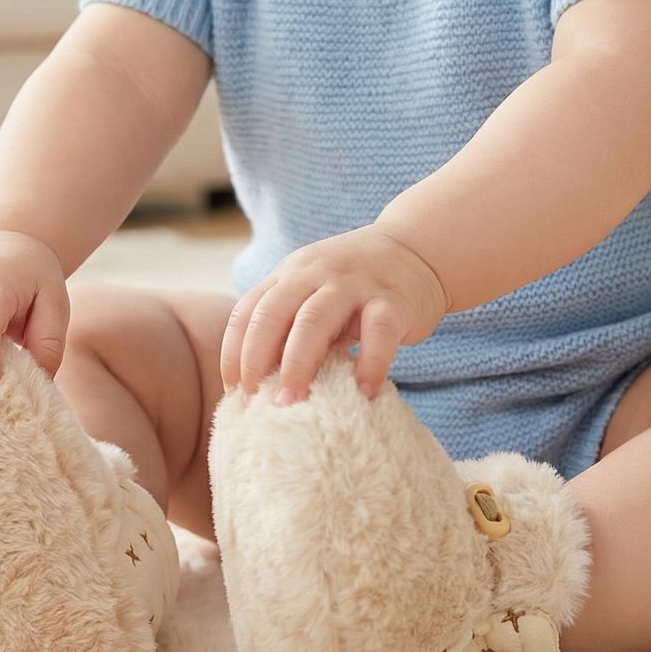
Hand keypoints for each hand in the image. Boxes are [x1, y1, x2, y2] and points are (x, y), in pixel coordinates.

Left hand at [221, 225, 449, 403]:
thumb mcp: (314, 292)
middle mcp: (315, 274)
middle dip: (256, 362)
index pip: (248, 312)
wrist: (416, 247)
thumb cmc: (356, 285)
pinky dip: (370, 363)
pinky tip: (364, 392)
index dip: (234, 353)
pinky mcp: (392, 300)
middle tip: (254, 404)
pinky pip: (378, 332)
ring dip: (298, 364)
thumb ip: (289, 325)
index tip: (234, 392)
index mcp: (289, 275)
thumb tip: (257, 386)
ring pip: (314, 321)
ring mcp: (353, 284)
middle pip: (272, 315)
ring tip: (292, 403)